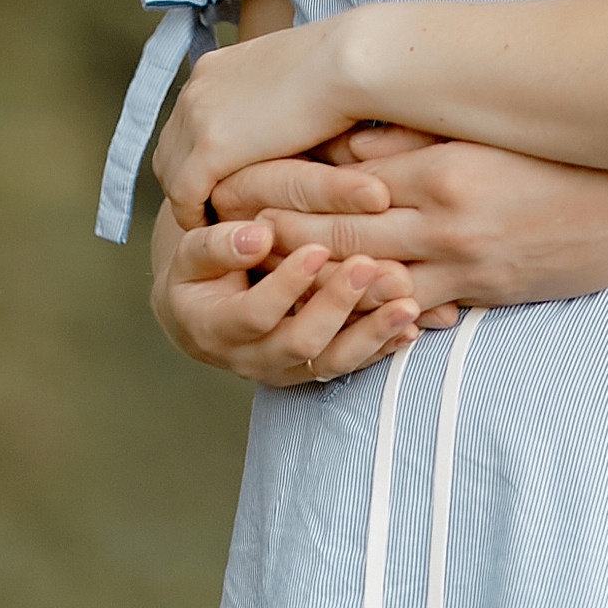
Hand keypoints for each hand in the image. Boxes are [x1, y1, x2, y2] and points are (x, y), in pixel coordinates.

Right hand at [150, 201, 421, 385]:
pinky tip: (413, 325)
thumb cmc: (202, 266)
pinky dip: (383, 346)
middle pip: (300, 342)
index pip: (255, 313)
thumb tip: (256, 237)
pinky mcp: (314, 369)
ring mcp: (286, 369)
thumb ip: (218, 245)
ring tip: (408, 305)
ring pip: (333, 361)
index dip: (286, 284)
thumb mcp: (194, 249)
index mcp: (215, 328)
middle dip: (338, 305)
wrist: (206, 309)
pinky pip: (352, 364)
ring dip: (372, 334)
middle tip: (370, 267)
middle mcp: (251, 358)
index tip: (318, 248)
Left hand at [153, 17, 360, 226]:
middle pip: (171, 146)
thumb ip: (275, 100)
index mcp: (215, 66)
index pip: (190, 118)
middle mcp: (197, 87)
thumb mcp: (295, 77)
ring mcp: (197, 116)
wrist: (350, 60)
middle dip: (188, 177)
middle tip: (215, 206)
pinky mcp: (209, 148)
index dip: (201, 152)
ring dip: (191, 199)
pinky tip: (219, 231)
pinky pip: (184, 196)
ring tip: (219, 222)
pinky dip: (196, 216)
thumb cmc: (345, 66)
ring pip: (171, 172)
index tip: (223, 177)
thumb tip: (287, 122)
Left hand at [210, 134, 607, 308]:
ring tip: (260, 282)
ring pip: (368, 276)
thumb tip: (355, 132)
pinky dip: (375, 315)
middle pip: (340, 229)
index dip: (282, 182)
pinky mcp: (485, 292)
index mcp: (443, 160)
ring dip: (313, 280)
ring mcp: (463, 258)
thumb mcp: (491, 128)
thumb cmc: (570, 152)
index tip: (233, 182)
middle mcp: (444, 212)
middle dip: (275, 234)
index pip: (342, 175)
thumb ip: (424, 132)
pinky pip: (417, 311)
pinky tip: (340, 318)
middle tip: (219, 236)